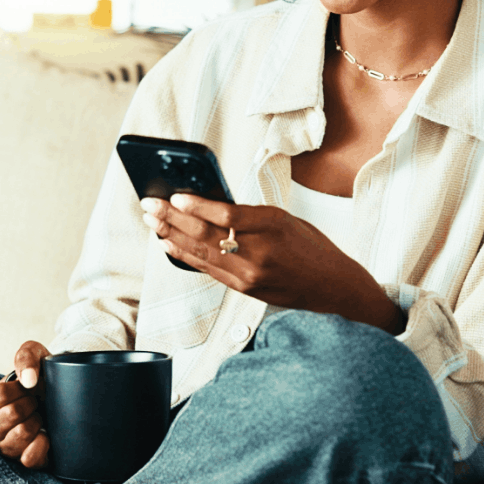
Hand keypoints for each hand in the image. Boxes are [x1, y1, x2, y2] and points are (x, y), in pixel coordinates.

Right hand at [0, 341, 51, 468]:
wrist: (56, 395)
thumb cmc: (37, 377)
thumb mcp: (32, 355)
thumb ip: (26, 357)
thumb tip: (29, 380)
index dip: (19, 388)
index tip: (26, 386)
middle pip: (12, 414)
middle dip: (31, 403)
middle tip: (34, 401)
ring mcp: (2, 449)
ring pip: (22, 434)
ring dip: (37, 420)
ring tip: (36, 415)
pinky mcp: (20, 463)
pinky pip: (30, 458)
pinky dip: (43, 443)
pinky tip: (44, 433)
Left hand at [141, 194, 403, 333]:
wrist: (333, 288)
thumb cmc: (312, 247)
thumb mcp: (285, 219)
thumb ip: (250, 215)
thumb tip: (209, 205)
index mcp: (273, 226)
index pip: (227, 216)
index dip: (197, 206)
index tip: (175, 196)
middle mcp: (259, 252)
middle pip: (206, 234)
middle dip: (173, 218)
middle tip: (150, 204)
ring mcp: (249, 274)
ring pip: (201, 253)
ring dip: (171, 236)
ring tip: (151, 221)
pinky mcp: (244, 288)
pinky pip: (207, 269)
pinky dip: (184, 256)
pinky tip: (168, 244)